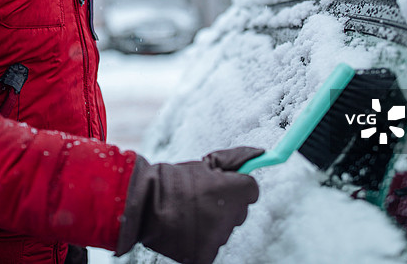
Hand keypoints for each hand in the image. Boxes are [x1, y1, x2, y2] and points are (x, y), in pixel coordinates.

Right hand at [116, 147, 262, 263]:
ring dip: (212, 224)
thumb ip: (238, 158)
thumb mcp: (207, 163)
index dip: (235, 187)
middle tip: (201, 199)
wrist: (144, 202)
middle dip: (225, 206)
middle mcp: (230, 216)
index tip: (222, 186)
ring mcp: (217, 238)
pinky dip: (200, 242)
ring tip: (189, 213)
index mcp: (234, 190)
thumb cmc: (174, 181)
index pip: (252, 191)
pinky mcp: (204, 256)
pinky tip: (187, 229)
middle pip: (239, 212)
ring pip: (224, 230)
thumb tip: (262, 154)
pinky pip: (211, 249)